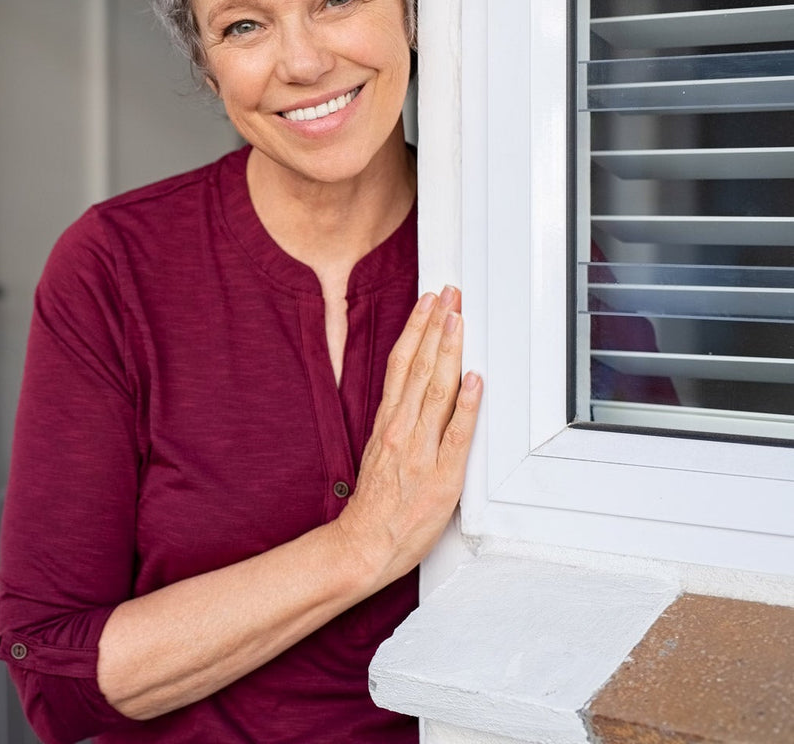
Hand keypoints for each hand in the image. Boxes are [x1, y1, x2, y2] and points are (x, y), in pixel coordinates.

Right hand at [333, 285, 480, 587]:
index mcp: (388, 423)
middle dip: (435, 326)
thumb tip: (415, 396)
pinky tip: (475, 380)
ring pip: (436, 389)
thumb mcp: (380, 453)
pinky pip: (456, 433)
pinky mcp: (442, 474)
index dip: (416, 329)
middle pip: (420, 367)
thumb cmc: (375, 506)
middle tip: (448, 294)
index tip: (428, 303)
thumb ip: (398, 423)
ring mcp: (421, 449)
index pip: (402, 364)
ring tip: (457, 319)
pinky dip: (467, 404)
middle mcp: (402, 429)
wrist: (364, 544)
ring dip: (448, 351)